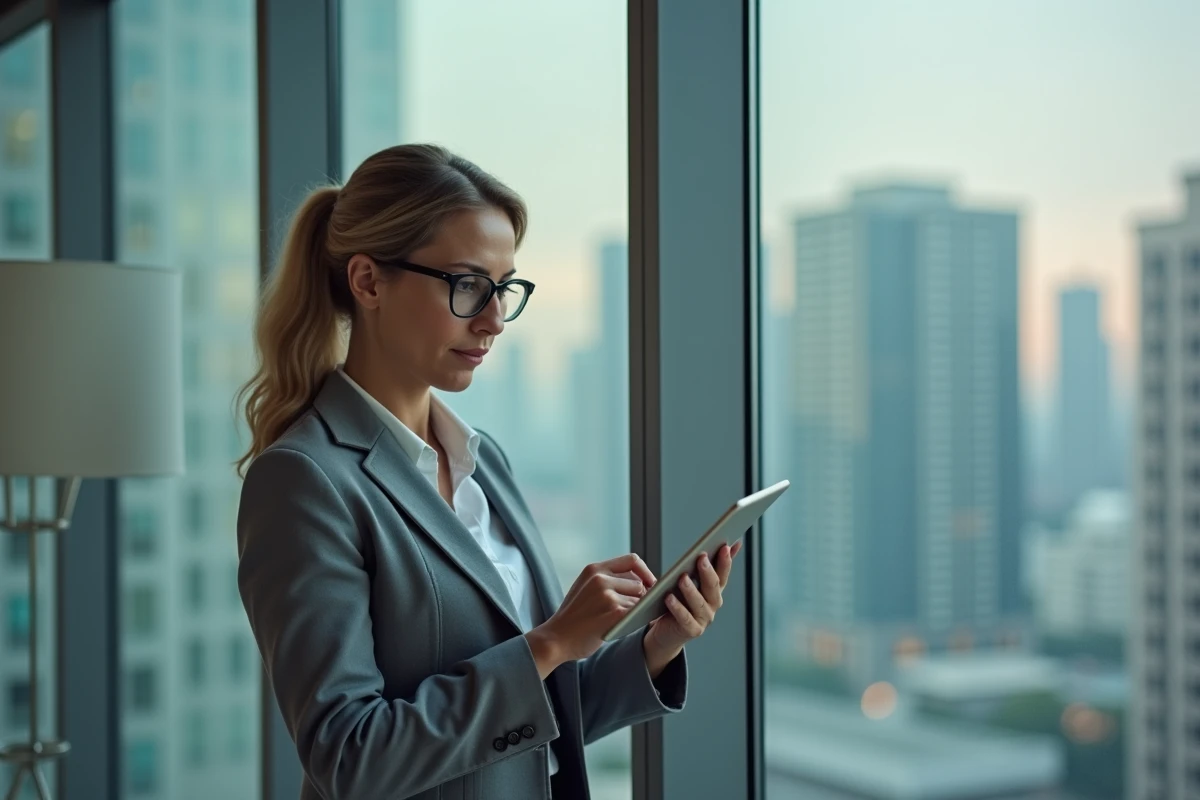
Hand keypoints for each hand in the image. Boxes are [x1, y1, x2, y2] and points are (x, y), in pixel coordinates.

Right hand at [524, 553, 655, 678]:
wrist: (555, 639)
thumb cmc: (573, 617)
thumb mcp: (585, 587)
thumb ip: (607, 580)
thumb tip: (639, 581)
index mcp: (594, 569)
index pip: (632, 560)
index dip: (645, 572)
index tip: (649, 584)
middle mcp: (601, 578)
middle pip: (639, 583)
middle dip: (640, 598)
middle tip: (633, 611)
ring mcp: (607, 595)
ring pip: (639, 600)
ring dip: (636, 612)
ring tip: (622, 621)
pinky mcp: (614, 612)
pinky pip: (638, 613)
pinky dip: (637, 620)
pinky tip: (626, 627)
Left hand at [642, 542, 741, 674]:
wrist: (667, 633)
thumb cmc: (679, 602)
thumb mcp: (692, 581)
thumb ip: (706, 565)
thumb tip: (728, 544)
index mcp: (714, 591)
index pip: (723, 573)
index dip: (725, 561)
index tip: (724, 546)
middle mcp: (713, 605)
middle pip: (713, 587)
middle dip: (708, 572)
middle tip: (701, 557)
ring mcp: (704, 619)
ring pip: (699, 603)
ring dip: (691, 590)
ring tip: (682, 578)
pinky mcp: (692, 631)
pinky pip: (685, 618)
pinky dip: (677, 608)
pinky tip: (669, 598)